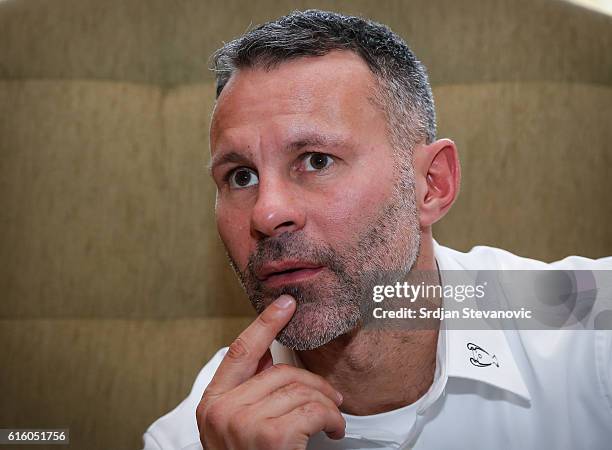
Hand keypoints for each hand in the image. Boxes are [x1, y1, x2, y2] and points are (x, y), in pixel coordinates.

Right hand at [196, 295, 344, 449]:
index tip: (286, 304)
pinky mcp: (271, 437)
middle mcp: (223, 411)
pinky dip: (333, 420)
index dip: (265, 323)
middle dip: (314, 384)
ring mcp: (244, 423)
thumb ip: (248, 391)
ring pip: (301, 389)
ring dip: (328, 405)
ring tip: (334, 421)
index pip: (240, 351)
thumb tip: (269, 355)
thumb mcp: (236, 429)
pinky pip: (314, 410)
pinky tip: (334, 432)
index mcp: (212, 404)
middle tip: (333, 400)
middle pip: (280, 371)